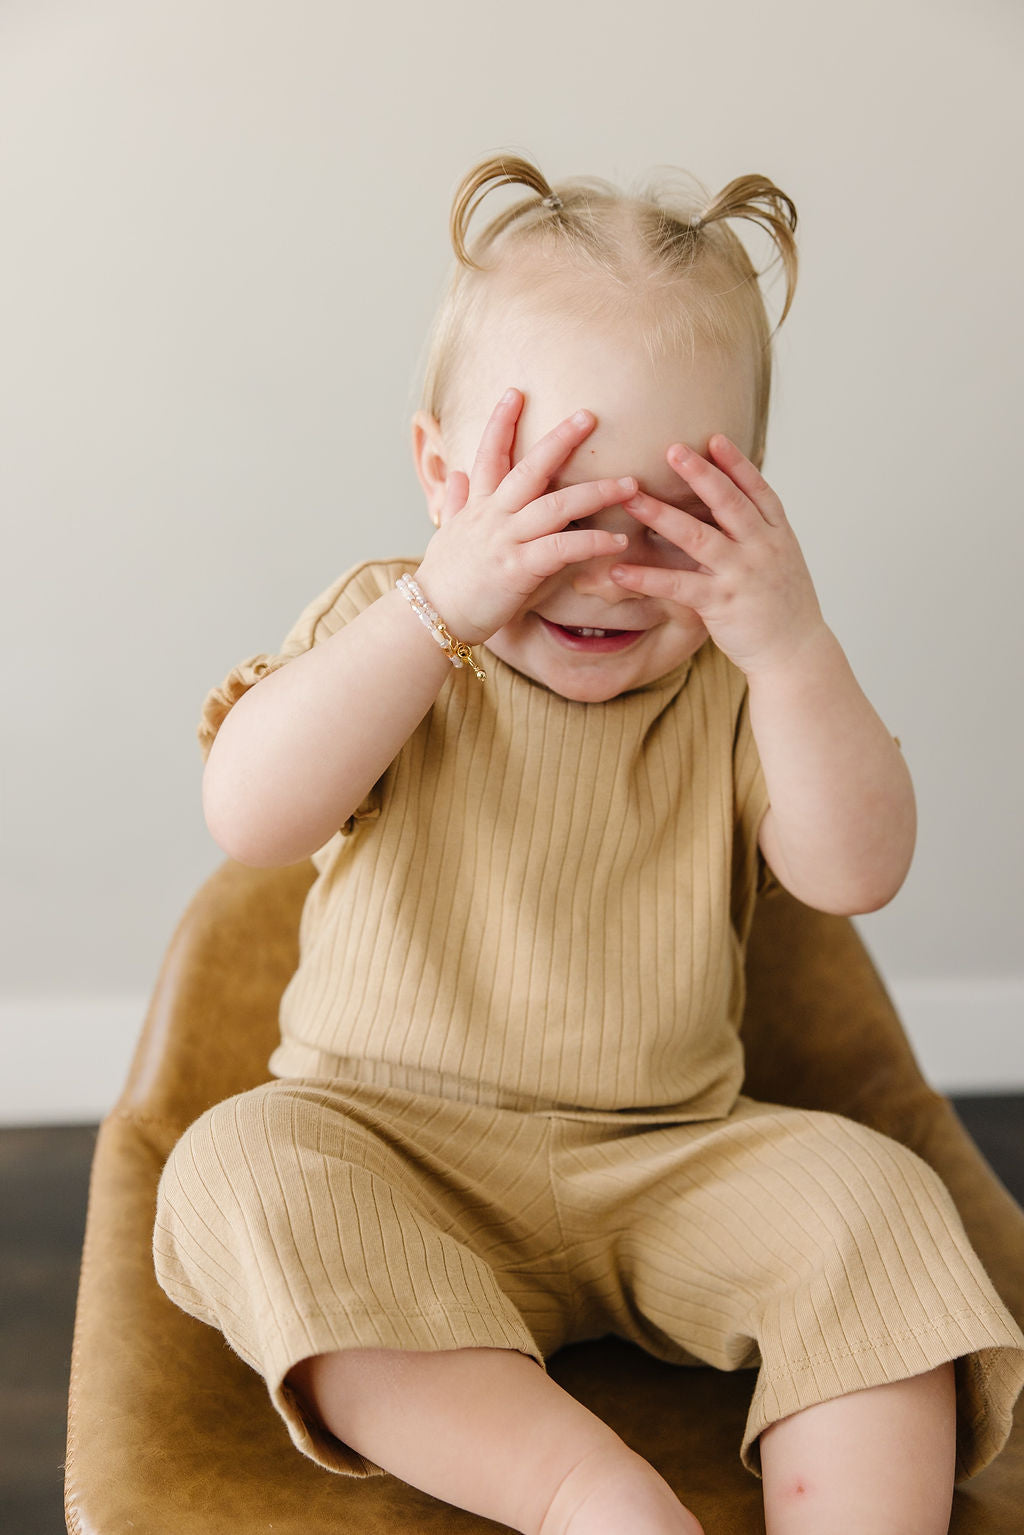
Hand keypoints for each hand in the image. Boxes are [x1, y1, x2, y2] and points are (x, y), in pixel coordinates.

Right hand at [413, 389, 636, 644]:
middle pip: (530, 468)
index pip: (489, 454)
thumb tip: (456, 474)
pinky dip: (592, 542)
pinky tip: (618, 541)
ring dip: (596, 492)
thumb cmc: (444, 581)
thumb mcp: (447, 535)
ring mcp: (506, 540)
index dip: (501, 422)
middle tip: (589, 416)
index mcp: (477, 506)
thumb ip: (455, 503)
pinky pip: (562, 548)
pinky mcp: (518, 569)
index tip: (516, 392)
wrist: (430, 616)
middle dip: (560, 440)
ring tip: (630, 484)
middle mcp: (493, 516)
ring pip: (556, 505)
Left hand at [611, 434, 827, 675]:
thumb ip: (757, 534)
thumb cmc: (783, 608)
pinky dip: (648, 577)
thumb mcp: (781, 562)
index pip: (758, 490)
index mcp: (778, 535)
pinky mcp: (722, 604)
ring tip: (632, 498)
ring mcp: (742, 576)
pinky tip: (620, 570)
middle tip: (672, 448)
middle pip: (729, 503)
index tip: (714, 438)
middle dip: (700, 474)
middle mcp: (763, 549)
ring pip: (699, 538)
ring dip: (662, 516)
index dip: (736, 463)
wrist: (797, 654)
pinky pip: (679, 586)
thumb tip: (729, 507)